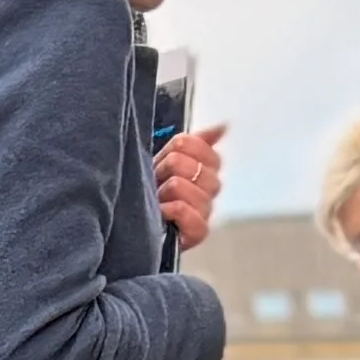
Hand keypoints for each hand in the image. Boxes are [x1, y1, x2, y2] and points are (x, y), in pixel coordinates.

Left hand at [154, 125, 224, 250]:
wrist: (136, 222)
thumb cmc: (152, 191)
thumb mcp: (165, 160)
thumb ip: (190, 143)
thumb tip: (223, 126)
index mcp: (207, 168)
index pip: (206, 149)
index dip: (182, 148)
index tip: (166, 158)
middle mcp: (211, 189)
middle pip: (196, 167)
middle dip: (170, 169)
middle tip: (157, 180)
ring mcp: (206, 211)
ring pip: (186, 187)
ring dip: (165, 191)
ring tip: (157, 199)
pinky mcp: (199, 232)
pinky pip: (186, 212)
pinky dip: (170, 210)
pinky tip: (161, 212)